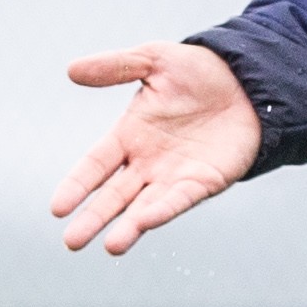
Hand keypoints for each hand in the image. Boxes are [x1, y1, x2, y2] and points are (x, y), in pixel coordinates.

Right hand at [51, 43, 261, 255]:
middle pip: (114, 196)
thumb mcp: (154, 59)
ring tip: (111, 246)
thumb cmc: (198, 70)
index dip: (76, 186)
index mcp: (129, 136)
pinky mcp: (205, 181)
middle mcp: (148, 162)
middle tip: (72, 242)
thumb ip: (116, 66)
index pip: (94, 166)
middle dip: (94, 218)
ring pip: (145, 207)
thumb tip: (71, 69)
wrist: (248, 79)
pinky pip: (180, 199)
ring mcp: (175, 175)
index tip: (57, 208)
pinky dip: (164, 211)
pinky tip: (147, 222)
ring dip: (129, 227)